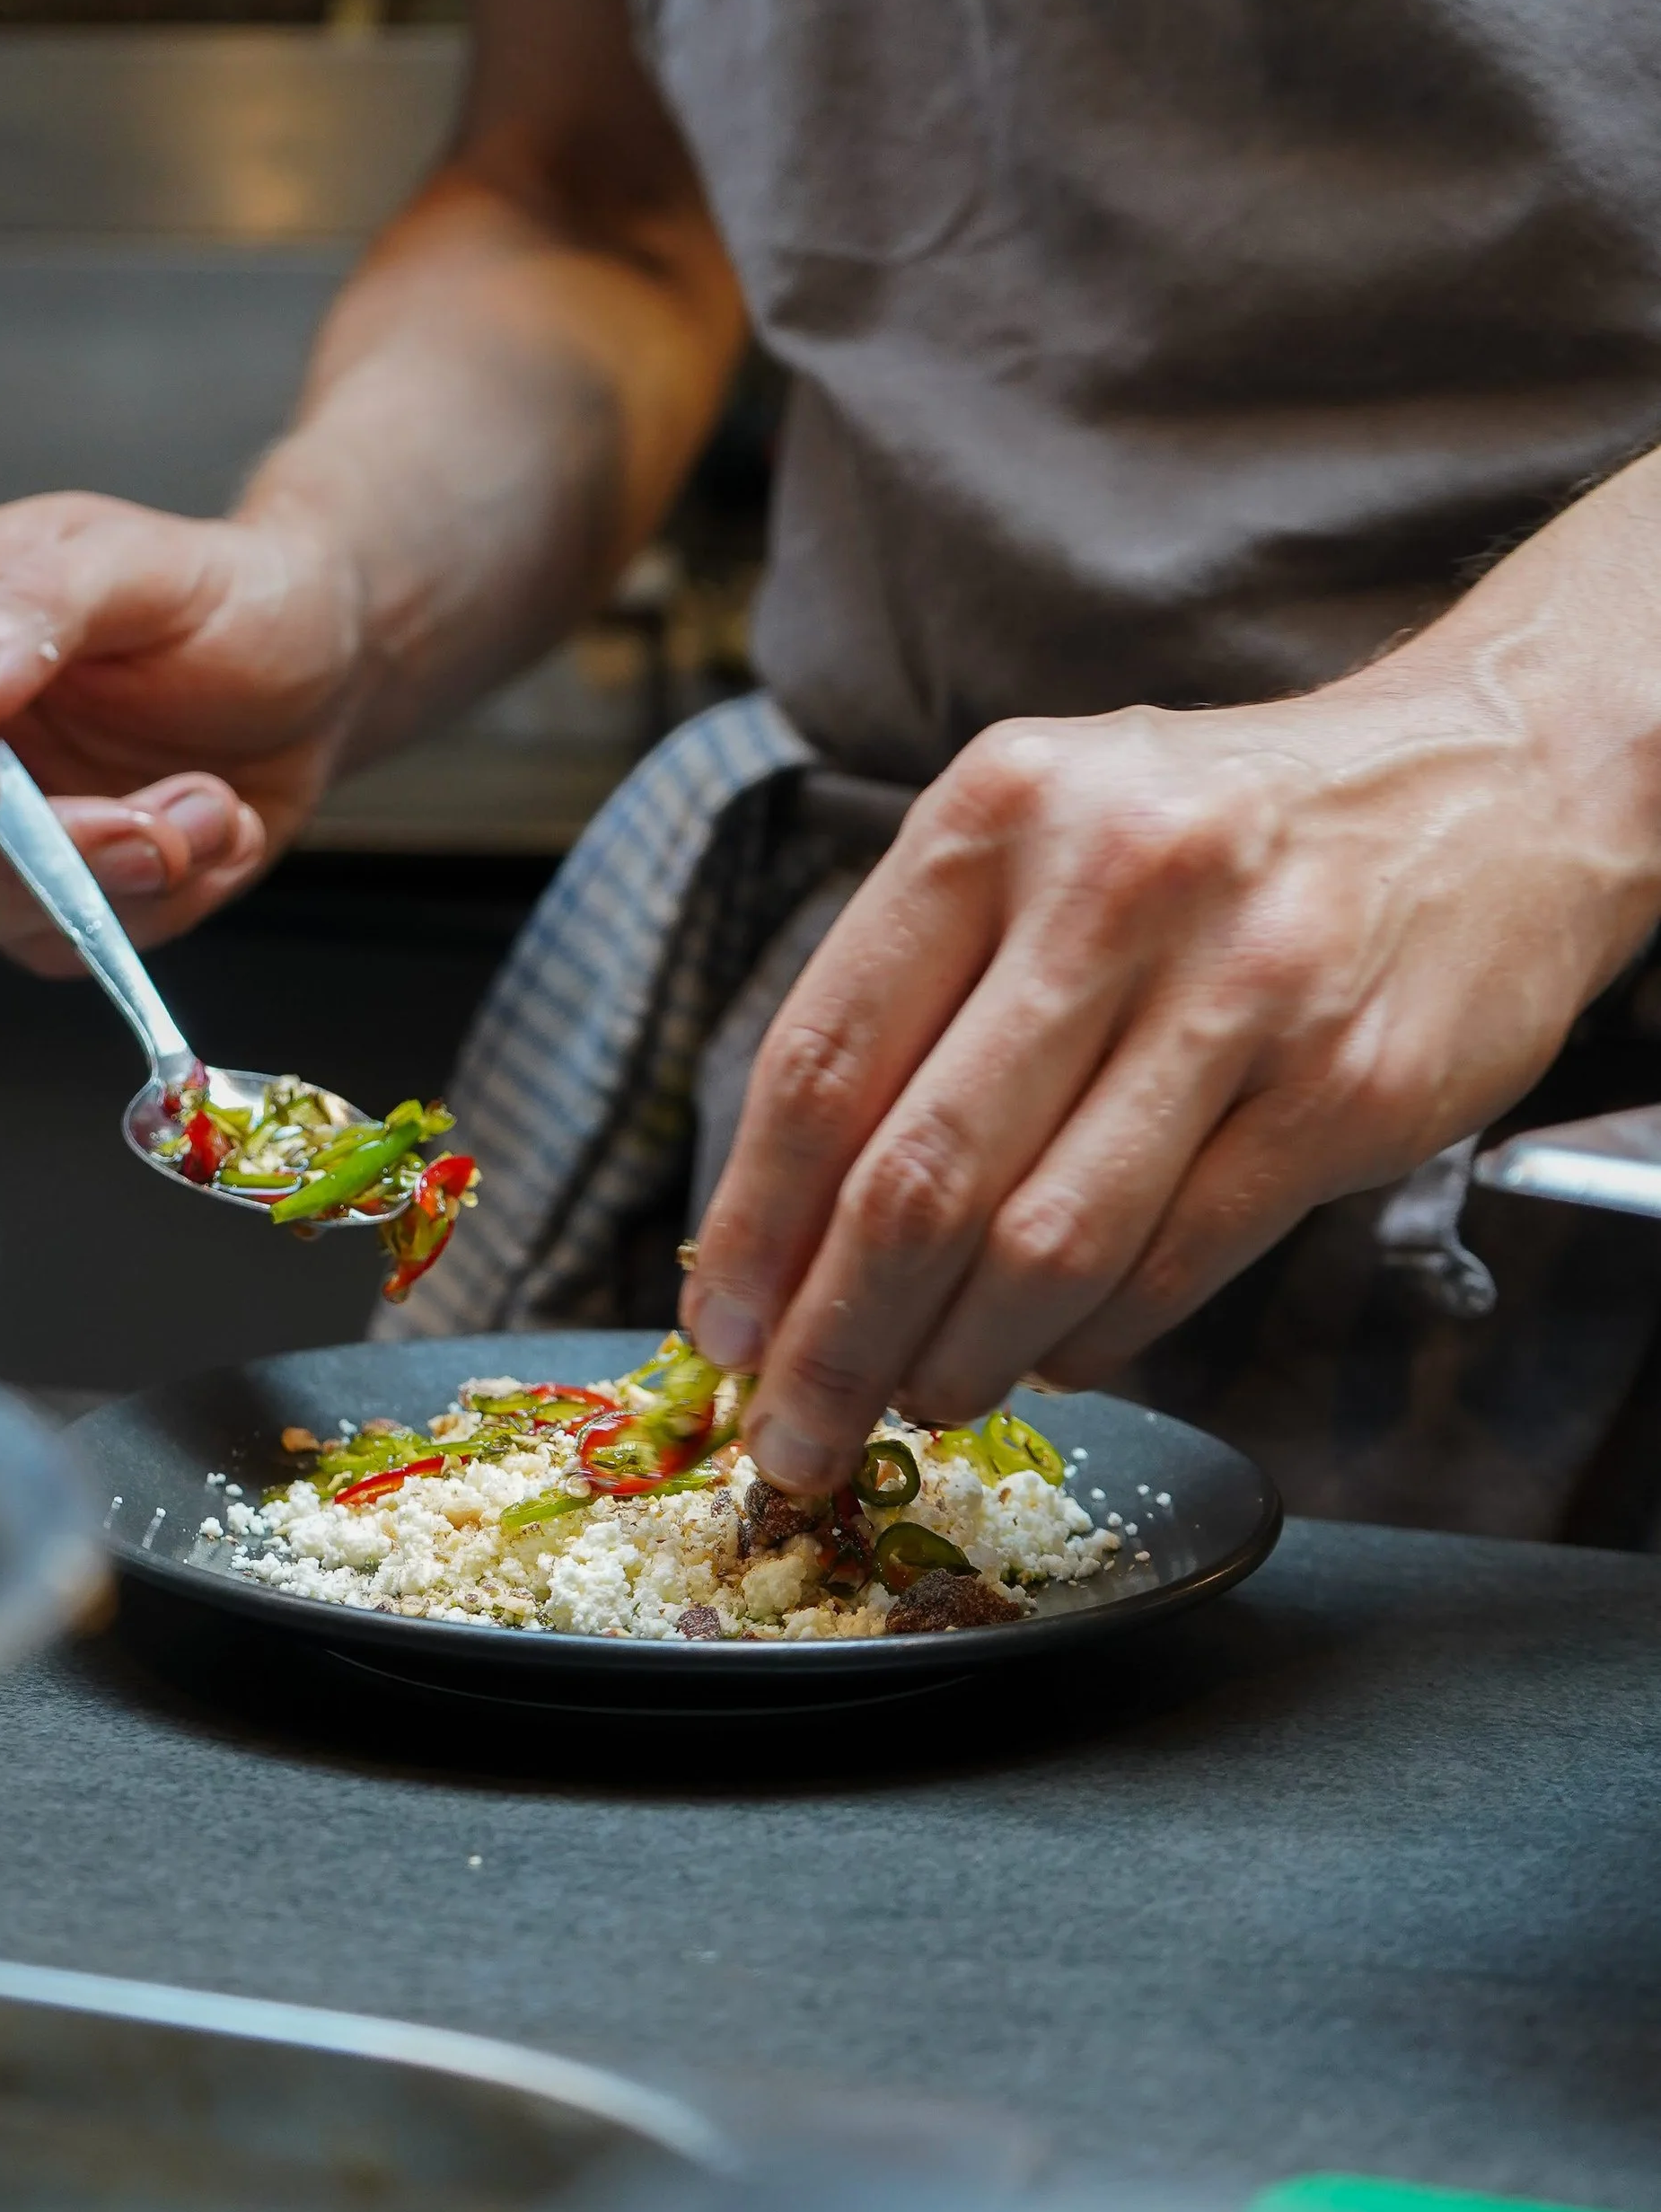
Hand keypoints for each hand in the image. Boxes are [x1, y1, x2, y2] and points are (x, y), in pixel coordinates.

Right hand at [0, 491, 362, 971]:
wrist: (317, 671)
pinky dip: (155, 910)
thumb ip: (33, 609)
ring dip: (101, 885)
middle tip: (154, 820)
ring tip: (211, 807)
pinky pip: (61, 945)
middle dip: (29, 846)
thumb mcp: (142, 565)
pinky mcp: (45, 895)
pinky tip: (218, 829)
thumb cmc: (227, 594)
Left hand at [683, 662, 1660, 1493]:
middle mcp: (1109, 885)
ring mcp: (1240, 988)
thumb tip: (787, 1222)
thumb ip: (919, 992)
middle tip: (790, 1429)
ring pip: (1043, 1243)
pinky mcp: (1345, 1087)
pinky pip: (1176, 1262)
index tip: (719, 1330)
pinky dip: (1091, 1340)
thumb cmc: (1219, 830)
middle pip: (915, 1175)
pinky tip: (1050, 1359)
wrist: (1491, 782)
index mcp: (995, 813)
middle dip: (832, 1338)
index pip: (821, 1058)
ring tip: (916, 1402)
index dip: (751, 1224)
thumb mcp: (1044, 835)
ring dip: (955, 1360)